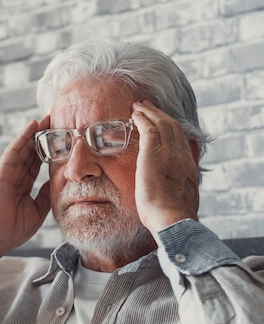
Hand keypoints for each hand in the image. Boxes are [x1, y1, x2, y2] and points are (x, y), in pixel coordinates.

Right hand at [0, 117, 50, 282]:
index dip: (50, 150)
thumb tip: (58, 181)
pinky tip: (33, 125)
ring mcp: (8, 172)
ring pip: (24, 147)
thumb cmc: (14, 229)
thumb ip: (46, 194)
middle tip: (59, 120)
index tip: (63, 138)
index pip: (38, 162)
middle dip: (44, 136)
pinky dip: (23, 137)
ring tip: (49, 116)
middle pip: (32, 151)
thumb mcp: (38, 209)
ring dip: (36, 131)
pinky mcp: (2, 171)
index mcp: (23, 185)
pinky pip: (14, 150)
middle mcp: (15, 175)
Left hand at [131, 100, 199, 239]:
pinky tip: (134, 114)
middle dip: (161, 115)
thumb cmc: (174, 216)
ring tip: (139, 106)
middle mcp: (181, 154)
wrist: (172, 218)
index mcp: (189, 166)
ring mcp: (169, 152)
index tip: (164, 123)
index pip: (183, 140)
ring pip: (161, 123)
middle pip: (173, 126)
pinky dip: (142, 118)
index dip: (172, 129)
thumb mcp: (185, 199)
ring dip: (150, 112)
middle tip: (149, 107)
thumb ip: (183, 187)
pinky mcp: (153, 152)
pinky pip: (148, 128)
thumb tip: (182, 189)